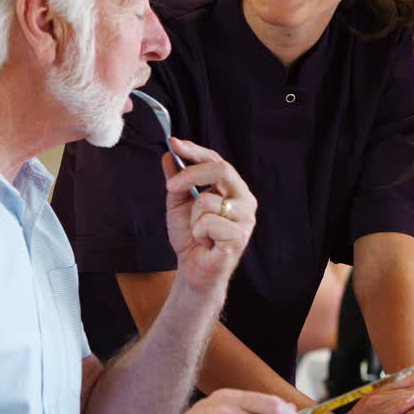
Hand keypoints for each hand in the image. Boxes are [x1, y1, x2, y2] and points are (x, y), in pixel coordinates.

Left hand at [160, 138, 256, 290]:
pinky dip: (198, 233)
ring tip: (199, 231)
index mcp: (233, 188)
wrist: (193, 270)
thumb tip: (168, 156)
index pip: (217, 160)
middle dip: (191, 175)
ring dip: (192, 218)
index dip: (195, 151)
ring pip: (208, 200)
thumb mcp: (178, 204)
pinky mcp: (239, 237)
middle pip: (221, 169)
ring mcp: (245, 218)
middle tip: (171, 187)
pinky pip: (208, 223)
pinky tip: (205, 242)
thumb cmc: (191, 238)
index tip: (174, 143)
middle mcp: (244, 199)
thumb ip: (176, 181)